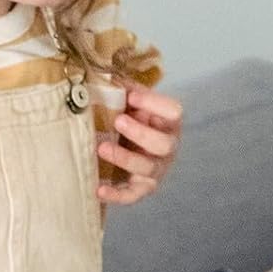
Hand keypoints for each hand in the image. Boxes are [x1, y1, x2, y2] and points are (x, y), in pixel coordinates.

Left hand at [98, 83, 181, 205]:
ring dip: (124, 157)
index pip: (174, 112)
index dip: (154, 103)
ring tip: (102, 147)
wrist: (129, 156)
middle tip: (118, 120)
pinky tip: (99, 189)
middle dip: (141, 132)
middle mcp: (167, 148)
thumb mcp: (133, 109)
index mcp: (169, 124)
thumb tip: (109, 75)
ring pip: (147, 167)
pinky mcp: (141, 190)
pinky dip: (115, 194)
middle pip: (163, 143)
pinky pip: (130, 196)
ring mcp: (156, 171)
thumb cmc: (132, 127)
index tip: (131, 95)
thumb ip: (127, 94)